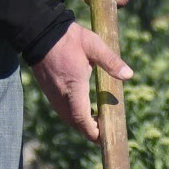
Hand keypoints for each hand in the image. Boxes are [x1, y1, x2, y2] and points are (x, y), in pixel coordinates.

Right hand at [29, 21, 132, 142]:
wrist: (40, 32)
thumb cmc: (69, 38)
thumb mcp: (93, 45)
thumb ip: (111, 61)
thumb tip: (129, 75)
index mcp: (74, 86)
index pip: (81, 118)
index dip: (93, 131)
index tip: (105, 137)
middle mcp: (60, 95)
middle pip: (74, 123)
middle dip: (89, 131)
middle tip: (105, 132)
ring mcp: (52, 94)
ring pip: (67, 117)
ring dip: (81, 123)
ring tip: (97, 121)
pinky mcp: (48, 90)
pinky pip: (61, 109)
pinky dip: (73, 115)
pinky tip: (83, 109)